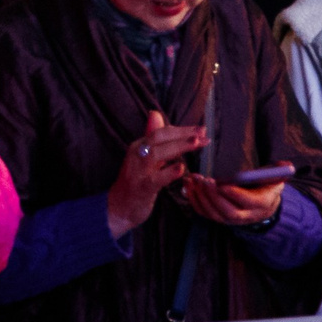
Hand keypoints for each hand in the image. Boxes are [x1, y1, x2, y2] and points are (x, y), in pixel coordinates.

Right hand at [106, 110, 208, 237]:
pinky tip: (181, 169)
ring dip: (177, 147)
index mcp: (138, 146)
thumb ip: (151, 138)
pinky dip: (169, 172)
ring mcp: (138, 171)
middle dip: (182, 134)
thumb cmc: (135, 181)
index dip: (181, 129)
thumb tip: (156, 115)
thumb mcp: (143, 157)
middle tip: (203, 133)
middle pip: (158, 137)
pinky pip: (156, 178)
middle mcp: (137, 155)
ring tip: (195, 143)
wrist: (119, 207)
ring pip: (157, 154)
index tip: (200, 130)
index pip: (160, 132)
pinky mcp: (142, 187)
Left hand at [181, 171, 287, 226]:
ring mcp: (231, 219)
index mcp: (261, 204)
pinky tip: (188, 186)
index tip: (222, 184)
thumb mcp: (275, 178)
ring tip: (193, 180)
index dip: (235, 194)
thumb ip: (279, 170)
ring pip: (214, 214)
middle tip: (203, 180)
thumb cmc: (265, 186)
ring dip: (201, 198)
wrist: (262, 206)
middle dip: (213, 196)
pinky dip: (194, 201)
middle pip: (228, 211)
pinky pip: (205, 213)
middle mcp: (245, 216)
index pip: (247, 202)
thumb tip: (286, 165)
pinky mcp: (219, 218)